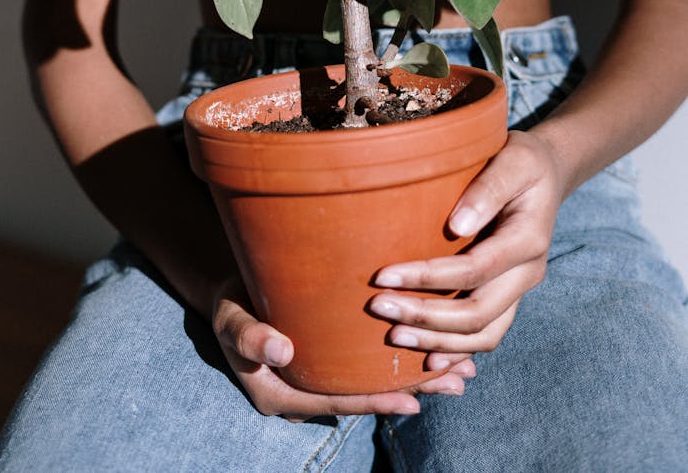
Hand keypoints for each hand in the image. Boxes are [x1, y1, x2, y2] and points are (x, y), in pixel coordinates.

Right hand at [211, 277, 476, 419]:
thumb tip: (280, 351)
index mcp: (283, 395)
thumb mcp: (229, 319)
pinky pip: (370, 362)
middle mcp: (309, 392)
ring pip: (374, 380)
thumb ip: (250, 335)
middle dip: (415, 389)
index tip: (414, 400)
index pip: (337, 402)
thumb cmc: (229, 303)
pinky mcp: (334, 355)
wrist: (231, 289)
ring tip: (463, 369)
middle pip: (366, 395)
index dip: (376, 402)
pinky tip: (437, 343)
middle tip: (458, 381)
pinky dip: (404, 353)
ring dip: (419, 374)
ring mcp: (324, 375)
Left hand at [369, 129, 565, 366]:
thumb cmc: (523, 160)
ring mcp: (519, 289)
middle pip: (477, 314)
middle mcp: (527, 273)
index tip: (383, 276)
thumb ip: (487, 189)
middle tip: (378, 309)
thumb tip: (457, 226)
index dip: (427, 278)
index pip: (473, 270)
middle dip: (425, 318)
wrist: (547, 172)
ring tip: (394, 337)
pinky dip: (456, 351)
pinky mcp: (508, 295)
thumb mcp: (513, 160)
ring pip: (484, 335)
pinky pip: (486, 335)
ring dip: (438, 343)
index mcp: (528, 240)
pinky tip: (425, 359)